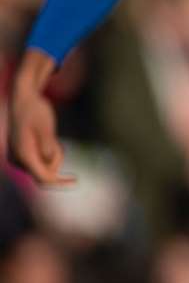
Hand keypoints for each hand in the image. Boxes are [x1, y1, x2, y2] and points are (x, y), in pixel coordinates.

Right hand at [7, 50, 72, 185]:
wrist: (23, 100)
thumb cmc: (36, 110)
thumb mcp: (46, 126)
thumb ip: (48, 144)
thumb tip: (48, 160)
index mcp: (23, 155)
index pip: (43, 178)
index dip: (59, 183)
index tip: (75, 181)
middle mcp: (18, 160)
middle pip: (47, 172)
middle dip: (57, 158)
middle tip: (54, 139)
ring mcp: (18, 159)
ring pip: (46, 166)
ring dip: (54, 153)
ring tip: (49, 136)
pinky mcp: (22, 156)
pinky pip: (42, 160)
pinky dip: (49, 152)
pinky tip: (45, 138)